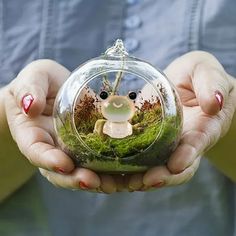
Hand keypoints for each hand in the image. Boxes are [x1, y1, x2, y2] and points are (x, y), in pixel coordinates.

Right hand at [5, 60, 126, 193]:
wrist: (54, 90)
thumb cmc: (40, 83)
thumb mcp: (33, 78)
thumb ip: (29, 89)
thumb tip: (30, 105)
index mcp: (34, 135)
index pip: (37, 153)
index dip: (49, 161)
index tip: (64, 165)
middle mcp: (53, 148)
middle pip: (62, 172)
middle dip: (78, 180)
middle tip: (96, 182)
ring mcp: (72, 149)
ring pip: (83, 171)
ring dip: (100, 181)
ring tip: (118, 184)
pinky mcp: (90, 145)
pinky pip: (100, 160)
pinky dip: (113, 169)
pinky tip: (130, 171)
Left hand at [127, 51, 235, 190]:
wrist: (184, 83)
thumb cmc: (199, 77)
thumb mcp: (207, 73)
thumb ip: (212, 84)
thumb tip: (214, 103)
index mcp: (200, 128)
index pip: (195, 146)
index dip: (187, 157)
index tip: (175, 165)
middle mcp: (181, 142)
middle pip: (173, 168)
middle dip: (159, 177)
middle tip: (141, 182)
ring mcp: (161, 143)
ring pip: (151, 167)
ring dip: (136, 178)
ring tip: (119, 183)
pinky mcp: (144, 138)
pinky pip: (134, 155)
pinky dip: (122, 166)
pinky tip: (106, 171)